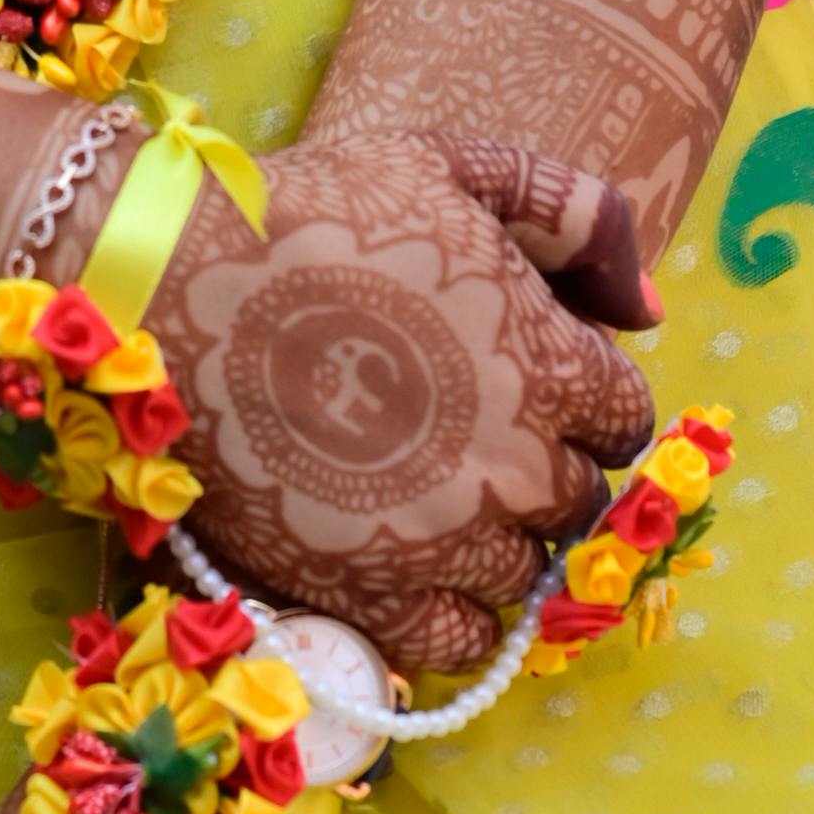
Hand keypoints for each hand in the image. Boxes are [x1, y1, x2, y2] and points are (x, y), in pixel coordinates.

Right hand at [143, 139, 656, 675]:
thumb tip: (647, 310)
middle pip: (577, 503)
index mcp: (550, 361)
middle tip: (469, 435)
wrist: (167, 285)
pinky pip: (456, 644)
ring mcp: (445, 539)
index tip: (528, 385)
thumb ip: (572, 214)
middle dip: (539, 469)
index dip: (581, 400)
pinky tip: (411, 568)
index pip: (624, 419)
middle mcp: (516, 463)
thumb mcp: (451, 168)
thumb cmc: (310, 213)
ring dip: (495, 544)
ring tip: (432, 498)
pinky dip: (449, 617)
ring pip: (523, 577)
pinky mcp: (370, 593)